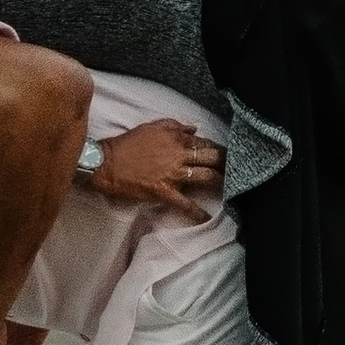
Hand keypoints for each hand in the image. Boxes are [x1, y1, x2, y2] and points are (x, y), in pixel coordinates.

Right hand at [88, 119, 225, 220]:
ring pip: (205, 177)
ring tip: (231, 187)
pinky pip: (185, 204)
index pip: (205, 142)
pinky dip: (197, 212)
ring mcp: (173, 174)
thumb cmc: (128, 144)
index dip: (218, 148)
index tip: (227, 154)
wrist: (107, 163)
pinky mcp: (165, 192)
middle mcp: (179, 155)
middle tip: (236, 169)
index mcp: (177, 138)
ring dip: (220, 182)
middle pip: (211, 158)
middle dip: (226, 163)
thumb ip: (175, 126)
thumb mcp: (152, 127)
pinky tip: (207, 217)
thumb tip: (195, 130)